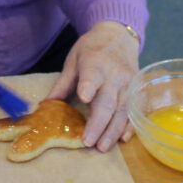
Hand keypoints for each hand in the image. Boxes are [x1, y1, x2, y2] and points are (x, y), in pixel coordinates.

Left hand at [46, 21, 139, 151]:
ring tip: (102, 147)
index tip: (84, 98)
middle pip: (107, 102)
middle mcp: (114, 75)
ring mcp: (128, 84)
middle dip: (98, 124)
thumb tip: (45, 106)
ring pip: (122, 111)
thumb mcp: (73, 60)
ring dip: (113, 131)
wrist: (118, 35)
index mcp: (95, 64)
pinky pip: (135, 111)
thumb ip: (62, 84)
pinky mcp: (137, 90)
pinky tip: (123, 139)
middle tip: (88, 143)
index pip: (92, 77)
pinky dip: (130, 126)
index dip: (89, 87)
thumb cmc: (92, 48)